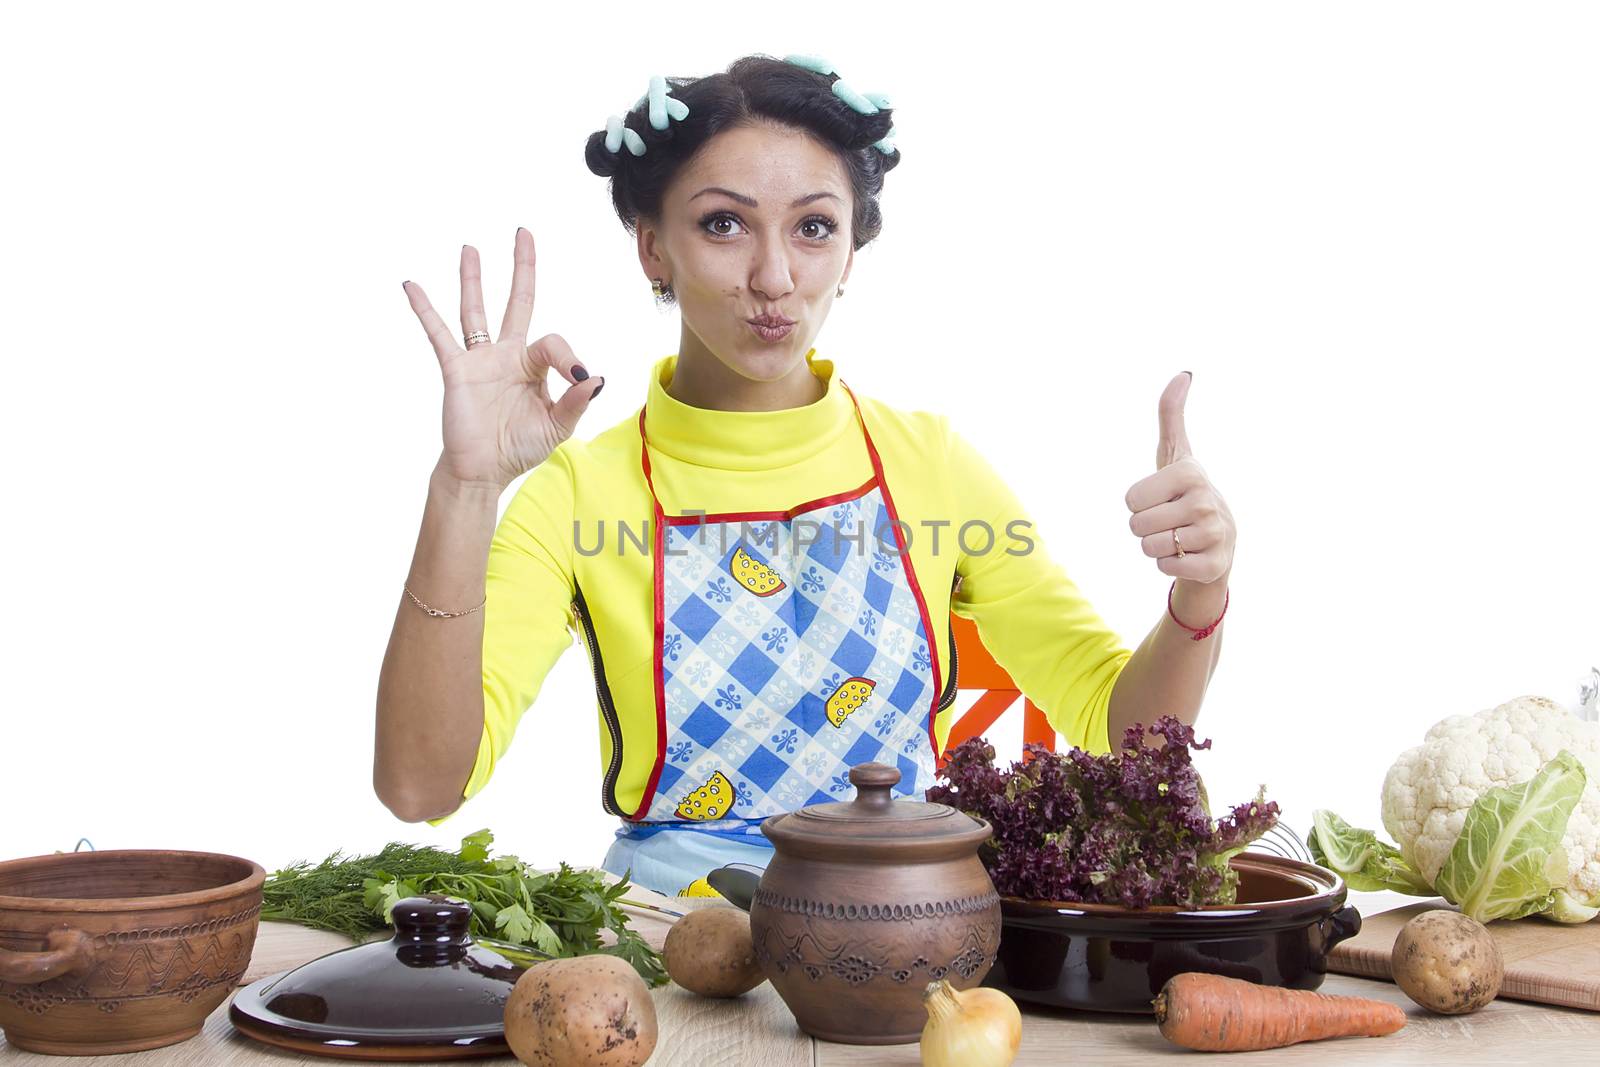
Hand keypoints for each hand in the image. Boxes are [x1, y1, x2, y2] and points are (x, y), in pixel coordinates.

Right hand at [403, 228, 602, 491]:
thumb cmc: (519, 448)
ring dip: (473, 280)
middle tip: (523, 233)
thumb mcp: (556, 429)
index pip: (554, 343)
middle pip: (517, 302)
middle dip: (522, 269)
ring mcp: (480, 360)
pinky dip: (425, 310)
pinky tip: (412, 285)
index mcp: (535, 367)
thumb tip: (595, 377)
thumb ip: (575, 403)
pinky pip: (439, 335)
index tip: (578, 378)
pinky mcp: (456, 370)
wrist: (483, 471)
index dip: (568, 357)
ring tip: (470, 248)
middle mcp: (507, 356)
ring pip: (476, 312)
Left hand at [1123, 372, 1235, 583]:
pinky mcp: (1214, 565)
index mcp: (1190, 473)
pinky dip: (1169, 566)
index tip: (1162, 500)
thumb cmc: (1186, 494)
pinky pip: (1166, 569)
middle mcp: (1206, 501)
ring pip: (1149, 548)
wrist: (1219, 543)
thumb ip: (1171, 414)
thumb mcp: (1175, 454)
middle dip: (1146, 528)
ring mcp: (1214, 534)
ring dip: (1158, 548)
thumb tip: (1182, 373)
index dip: (1139, 504)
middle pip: (1136, 525)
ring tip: (1179, 538)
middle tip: (1169, 522)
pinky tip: (1188, 556)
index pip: (1130, 499)